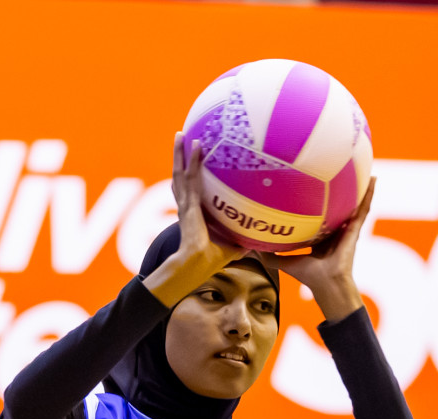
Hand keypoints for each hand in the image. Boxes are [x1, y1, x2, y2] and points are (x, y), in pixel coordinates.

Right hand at [144, 134, 246, 306]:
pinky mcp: (189, 204)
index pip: (186, 191)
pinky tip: (198, 144)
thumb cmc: (209, 262)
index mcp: (191, 214)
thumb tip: (259, 244)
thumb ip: (242, 243)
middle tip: (181, 138)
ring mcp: (185, 204)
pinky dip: (193, 160)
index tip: (187, 162)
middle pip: (179, 176)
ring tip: (180, 134)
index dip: (185, 176)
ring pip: (180, 172)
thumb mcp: (231, 248)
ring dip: (180, 152)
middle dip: (179, 157)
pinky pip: (191, 178)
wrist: (195, 265)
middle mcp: (185, 206)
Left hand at [267, 177, 375, 321]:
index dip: (319, 206)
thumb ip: (270, 255)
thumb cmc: (309, 276)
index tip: (314, 189)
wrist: (326, 283)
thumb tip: (251, 247)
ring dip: (360, 188)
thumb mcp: (285, 262)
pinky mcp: (355, 229)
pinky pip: (363, 208)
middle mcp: (335, 231)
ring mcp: (347, 229)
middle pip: (339, 207)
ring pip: (355, 204)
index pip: (321, 218)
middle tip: (342, 173)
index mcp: (321, 238)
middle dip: (342, 192)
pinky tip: (373, 180)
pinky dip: (369, 194)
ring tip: (364, 169)